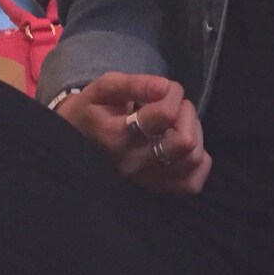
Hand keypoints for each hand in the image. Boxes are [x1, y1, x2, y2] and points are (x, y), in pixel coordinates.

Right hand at [56, 72, 211, 195]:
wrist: (75, 146)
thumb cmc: (94, 111)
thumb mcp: (105, 88)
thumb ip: (135, 84)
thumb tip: (164, 88)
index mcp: (117, 136)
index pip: (166, 114)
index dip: (173, 93)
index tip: (164, 88)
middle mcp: (134, 164)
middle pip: (185, 141)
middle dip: (187, 114)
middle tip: (173, 106)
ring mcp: (147, 181)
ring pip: (194, 159)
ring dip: (194, 133)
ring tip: (176, 123)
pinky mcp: (158, 191)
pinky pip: (193, 182)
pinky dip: (198, 160)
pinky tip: (181, 145)